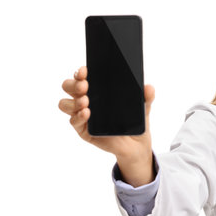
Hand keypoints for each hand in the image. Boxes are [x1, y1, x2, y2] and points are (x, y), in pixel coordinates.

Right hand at [59, 66, 155, 186]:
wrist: (136, 144)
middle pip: (69, 87)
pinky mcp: (83, 130)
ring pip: (65, 104)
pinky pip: (74, 121)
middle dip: (73, 84)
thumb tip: (149, 87)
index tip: (85, 70)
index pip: (82, 76)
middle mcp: (85, 100)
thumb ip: (147, 97)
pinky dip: (78, 116)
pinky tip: (86, 113)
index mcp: (97, 90)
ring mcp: (82, 115)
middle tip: (85, 85)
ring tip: (86, 102)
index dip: (80, 72)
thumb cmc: (134, 121)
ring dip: (73, 101)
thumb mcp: (143, 107)